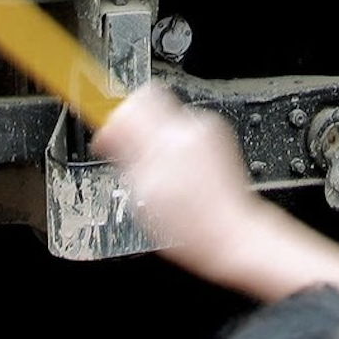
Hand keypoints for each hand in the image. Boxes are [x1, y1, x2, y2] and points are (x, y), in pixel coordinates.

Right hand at [94, 86, 266, 279]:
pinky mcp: (219, 140)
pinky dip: (174, 149)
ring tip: (156, 176)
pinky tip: (176, 177)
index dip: (113, 119)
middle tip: (129, 161)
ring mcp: (209, 132)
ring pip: (166, 122)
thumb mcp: (142, 194)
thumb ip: (125, 154)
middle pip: (150, 106)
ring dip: (154, 142)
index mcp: (168, 140)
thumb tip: (109, 131)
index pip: (133, 103)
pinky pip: (185, 134)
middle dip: (134, 131)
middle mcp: (192, 128)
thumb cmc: (189, 226)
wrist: (231, 235)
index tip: (107, 140)